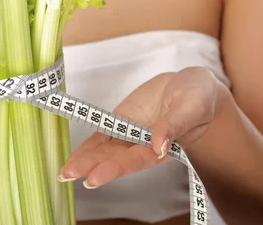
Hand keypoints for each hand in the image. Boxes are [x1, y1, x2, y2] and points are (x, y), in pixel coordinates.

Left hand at [59, 67, 225, 187]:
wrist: (191, 84)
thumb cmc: (198, 98)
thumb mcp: (192, 107)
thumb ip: (174, 125)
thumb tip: (159, 145)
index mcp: (163, 148)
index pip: (135, 160)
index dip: (114, 169)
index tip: (94, 178)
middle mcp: (143, 146)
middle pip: (114, 159)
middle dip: (90, 167)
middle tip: (68, 175)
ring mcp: (130, 134)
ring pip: (104, 151)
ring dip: (84, 161)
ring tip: (64, 172)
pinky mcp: (121, 121)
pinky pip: (102, 136)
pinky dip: (87, 147)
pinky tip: (73, 157)